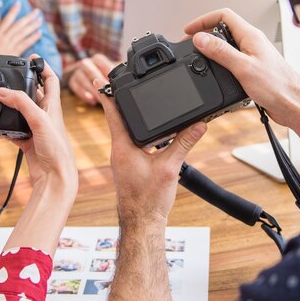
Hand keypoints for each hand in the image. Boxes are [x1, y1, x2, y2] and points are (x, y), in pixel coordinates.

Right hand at [0, 3, 43, 55]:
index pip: (6, 20)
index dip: (12, 11)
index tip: (18, 4)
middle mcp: (4, 38)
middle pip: (18, 25)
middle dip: (28, 17)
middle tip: (37, 11)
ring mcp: (9, 45)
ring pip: (23, 33)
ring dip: (32, 26)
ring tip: (40, 20)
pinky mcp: (13, 53)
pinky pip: (25, 44)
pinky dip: (33, 38)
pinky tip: (39, 33)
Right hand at [0, 56, 76, 191]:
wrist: (55, 178)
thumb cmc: (57, 150)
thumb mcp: (40, 120)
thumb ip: (21, 103)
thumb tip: (3, 91)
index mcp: (54, 106)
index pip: (50, 79)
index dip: (43, 67)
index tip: (32, 57)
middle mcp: (46, 115)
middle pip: (33, 94)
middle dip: (20, 86)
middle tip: (6, 79)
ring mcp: (37, 129)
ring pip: (21, 112)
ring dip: (10, 107)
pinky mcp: (28, 142)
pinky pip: (14, 130)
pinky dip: (6, 128)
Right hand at [67, 54, 115, 104]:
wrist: (87, 76)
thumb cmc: (103, 74)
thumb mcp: (111, 72)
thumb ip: (118, 74)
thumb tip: (129, 77)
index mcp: (97, 59)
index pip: (101, 62)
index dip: (107, 72)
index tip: (113, 82)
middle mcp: (86, 63)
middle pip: (89, 70)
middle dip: (98, 81)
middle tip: (106, 91)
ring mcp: (78, 71)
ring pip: (81, 78)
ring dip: (91, 89)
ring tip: (100, 99)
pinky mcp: (72, 80)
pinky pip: (75, 87)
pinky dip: (83, 94)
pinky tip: (92, 101)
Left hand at [98, 78, 206, 226]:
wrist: (142, 223)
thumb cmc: (149, 200)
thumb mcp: (169, 167)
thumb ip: (184, 143)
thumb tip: (198, 124)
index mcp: (123, 146)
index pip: (113, 113)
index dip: (108, 93)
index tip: (101, 77)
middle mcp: (119, 150)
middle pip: (118, 118)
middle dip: (122, 100)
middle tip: (122, 81)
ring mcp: (122, 158)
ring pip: (126, 131)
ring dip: (132, 117)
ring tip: (139, 101)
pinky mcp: (128, 166)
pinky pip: (132, 142)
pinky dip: (140, 132)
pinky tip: (151, 133)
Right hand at [183, 8, 299, 126]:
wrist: (292, 105)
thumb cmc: (277, 86)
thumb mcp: (243, 67)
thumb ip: (220, 51)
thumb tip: (201, 39)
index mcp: (251, 36)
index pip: (224, 16)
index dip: (204, 20)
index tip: (189, 30)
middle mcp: (252, 43)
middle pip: (223, 29)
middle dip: (205, 34)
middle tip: (190, 44)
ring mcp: (253, 56)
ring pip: (228, 45)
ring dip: (212, 49)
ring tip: (199, 57)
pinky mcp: (253, 69)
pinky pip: (233, 60)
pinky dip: (220, 63)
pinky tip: (215, 72)